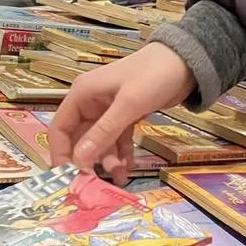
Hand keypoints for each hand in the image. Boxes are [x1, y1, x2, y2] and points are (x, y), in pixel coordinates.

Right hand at [48, 42, 194, 184]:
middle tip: (97, 184)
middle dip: (88, 162)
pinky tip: (129, 168)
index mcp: (82, 94)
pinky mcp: (126, 115)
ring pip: (100, 143)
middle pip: (80, 139)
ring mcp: (108, 110)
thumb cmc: (153, 76)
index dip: (61, 154)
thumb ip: (104, 132)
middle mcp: (91, 102)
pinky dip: (122, 154)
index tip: (69, 179)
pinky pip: (117, 139)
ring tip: (122, 178)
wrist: (186, 61)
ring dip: (108, 161)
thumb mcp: (128, 104)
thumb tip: (79, 160)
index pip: (60, 129)